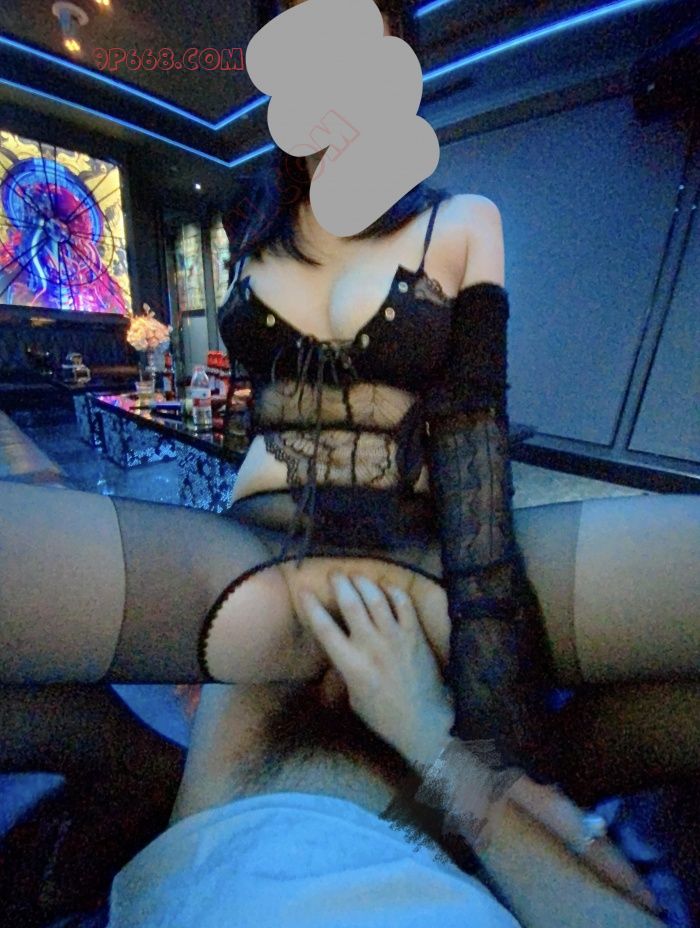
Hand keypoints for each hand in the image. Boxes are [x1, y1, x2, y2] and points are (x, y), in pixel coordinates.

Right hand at [296, 573, 454, 770]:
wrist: (424, 722)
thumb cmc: (384, 715)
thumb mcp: (354, 697)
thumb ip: (344, 669)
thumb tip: (336, 649)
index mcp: (351, 666)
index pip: (325, 628)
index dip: (312, 607)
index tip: (304, 591)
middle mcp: (372, 647)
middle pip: (351, 604)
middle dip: (340, 584)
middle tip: (335, 574)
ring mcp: (395, 638)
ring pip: (376, 598)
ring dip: (363, 582)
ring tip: (355, 575)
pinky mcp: (415, 635)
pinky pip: (403, 604)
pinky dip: (393, 591)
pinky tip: (385, 586)